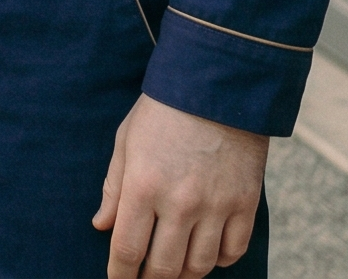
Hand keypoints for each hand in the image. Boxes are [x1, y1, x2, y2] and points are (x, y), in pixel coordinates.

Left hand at [94, 92, 267, 276]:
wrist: (218, 87)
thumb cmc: (163, 113)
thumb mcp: (126, 141)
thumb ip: (114, 187)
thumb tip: (102, 226)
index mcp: (144, 185)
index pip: (128, 248)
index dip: (120, 274)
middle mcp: (180, 202)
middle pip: (164, 267)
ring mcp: (216, 206)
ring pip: (199, 266)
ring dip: (183, 274)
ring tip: (173, 269)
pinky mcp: (246, 205)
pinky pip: (232, 252)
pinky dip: (218, 260)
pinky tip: (206, 252)